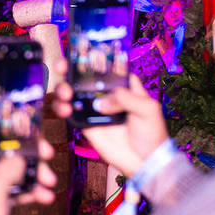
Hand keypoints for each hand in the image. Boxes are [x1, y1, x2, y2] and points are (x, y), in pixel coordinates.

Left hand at [0, 125, 56, 214]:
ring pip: (10, 168)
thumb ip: (10, 166)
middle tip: (45, 154)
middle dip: (27, 153)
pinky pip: (13, 187)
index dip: (1, 124)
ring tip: (49, 181)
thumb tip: (21, 157)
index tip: (22, 121)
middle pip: (0, 149)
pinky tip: (45, 195)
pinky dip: (29, 190)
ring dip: (32, 173)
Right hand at [50, 61, 167, 177]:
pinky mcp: (85, 123)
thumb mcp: (147, 109)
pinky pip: (69, 112)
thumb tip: (101, 101)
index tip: (81, 51)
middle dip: (69, 68)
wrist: (144, 162)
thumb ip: (126, 98)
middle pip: (83, 76)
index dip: (93, 56)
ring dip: (63, 88)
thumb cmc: (152, 133)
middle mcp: (106, 94)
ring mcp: (94, 108)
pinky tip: (66, 109)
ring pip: (72, 92)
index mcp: (123, 85)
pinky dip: (62, 107)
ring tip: (66, 93)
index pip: (107, 65)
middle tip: (63, 66)